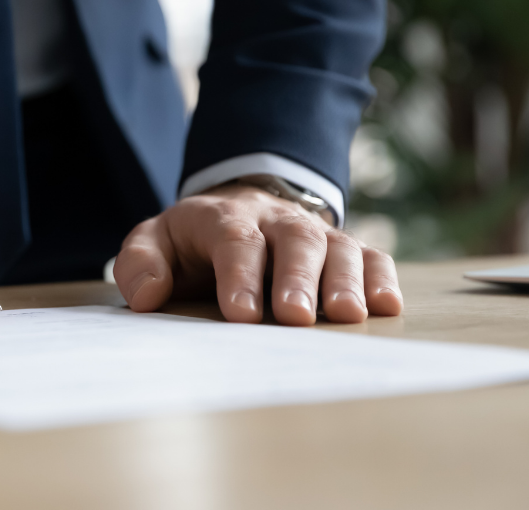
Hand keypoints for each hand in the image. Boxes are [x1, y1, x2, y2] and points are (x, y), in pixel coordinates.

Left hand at [113, 183, 402, 325]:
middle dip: (295, 278)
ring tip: (347, 315)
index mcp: (222, 218)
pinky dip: (381, 277)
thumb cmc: (191, 242)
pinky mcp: (342, 248)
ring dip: (343, 280)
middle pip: (292, 241)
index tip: (242, 315)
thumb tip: (147, 297)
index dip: (239, 275)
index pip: (233, 240)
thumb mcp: (154, 243)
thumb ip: (141, 264)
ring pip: (335, 246)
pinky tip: (387, 306)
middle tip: (296, 318)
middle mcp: (273, 220)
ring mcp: (312, 232)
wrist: (236, 211)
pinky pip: (369, 255)